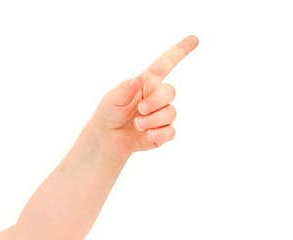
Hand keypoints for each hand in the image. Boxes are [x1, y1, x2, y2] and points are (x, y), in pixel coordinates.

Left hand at [88, 34, 198, 159]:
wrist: (106, 138)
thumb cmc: (109, 114)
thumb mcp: (111, 99)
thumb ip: (124, 90)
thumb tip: (137, 80)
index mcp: (146, 83)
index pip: (165, 65)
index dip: (179, 51)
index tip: (194, 39)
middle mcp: (157, 96)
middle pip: (170, 91)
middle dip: (156, 101)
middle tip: (140, 109)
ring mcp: (161, 114)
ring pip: (171, 113)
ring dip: (152, 120)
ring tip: (137, 124)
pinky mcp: (162, 132)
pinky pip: (170, 132)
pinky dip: (159, 134)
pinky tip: (148, 135)